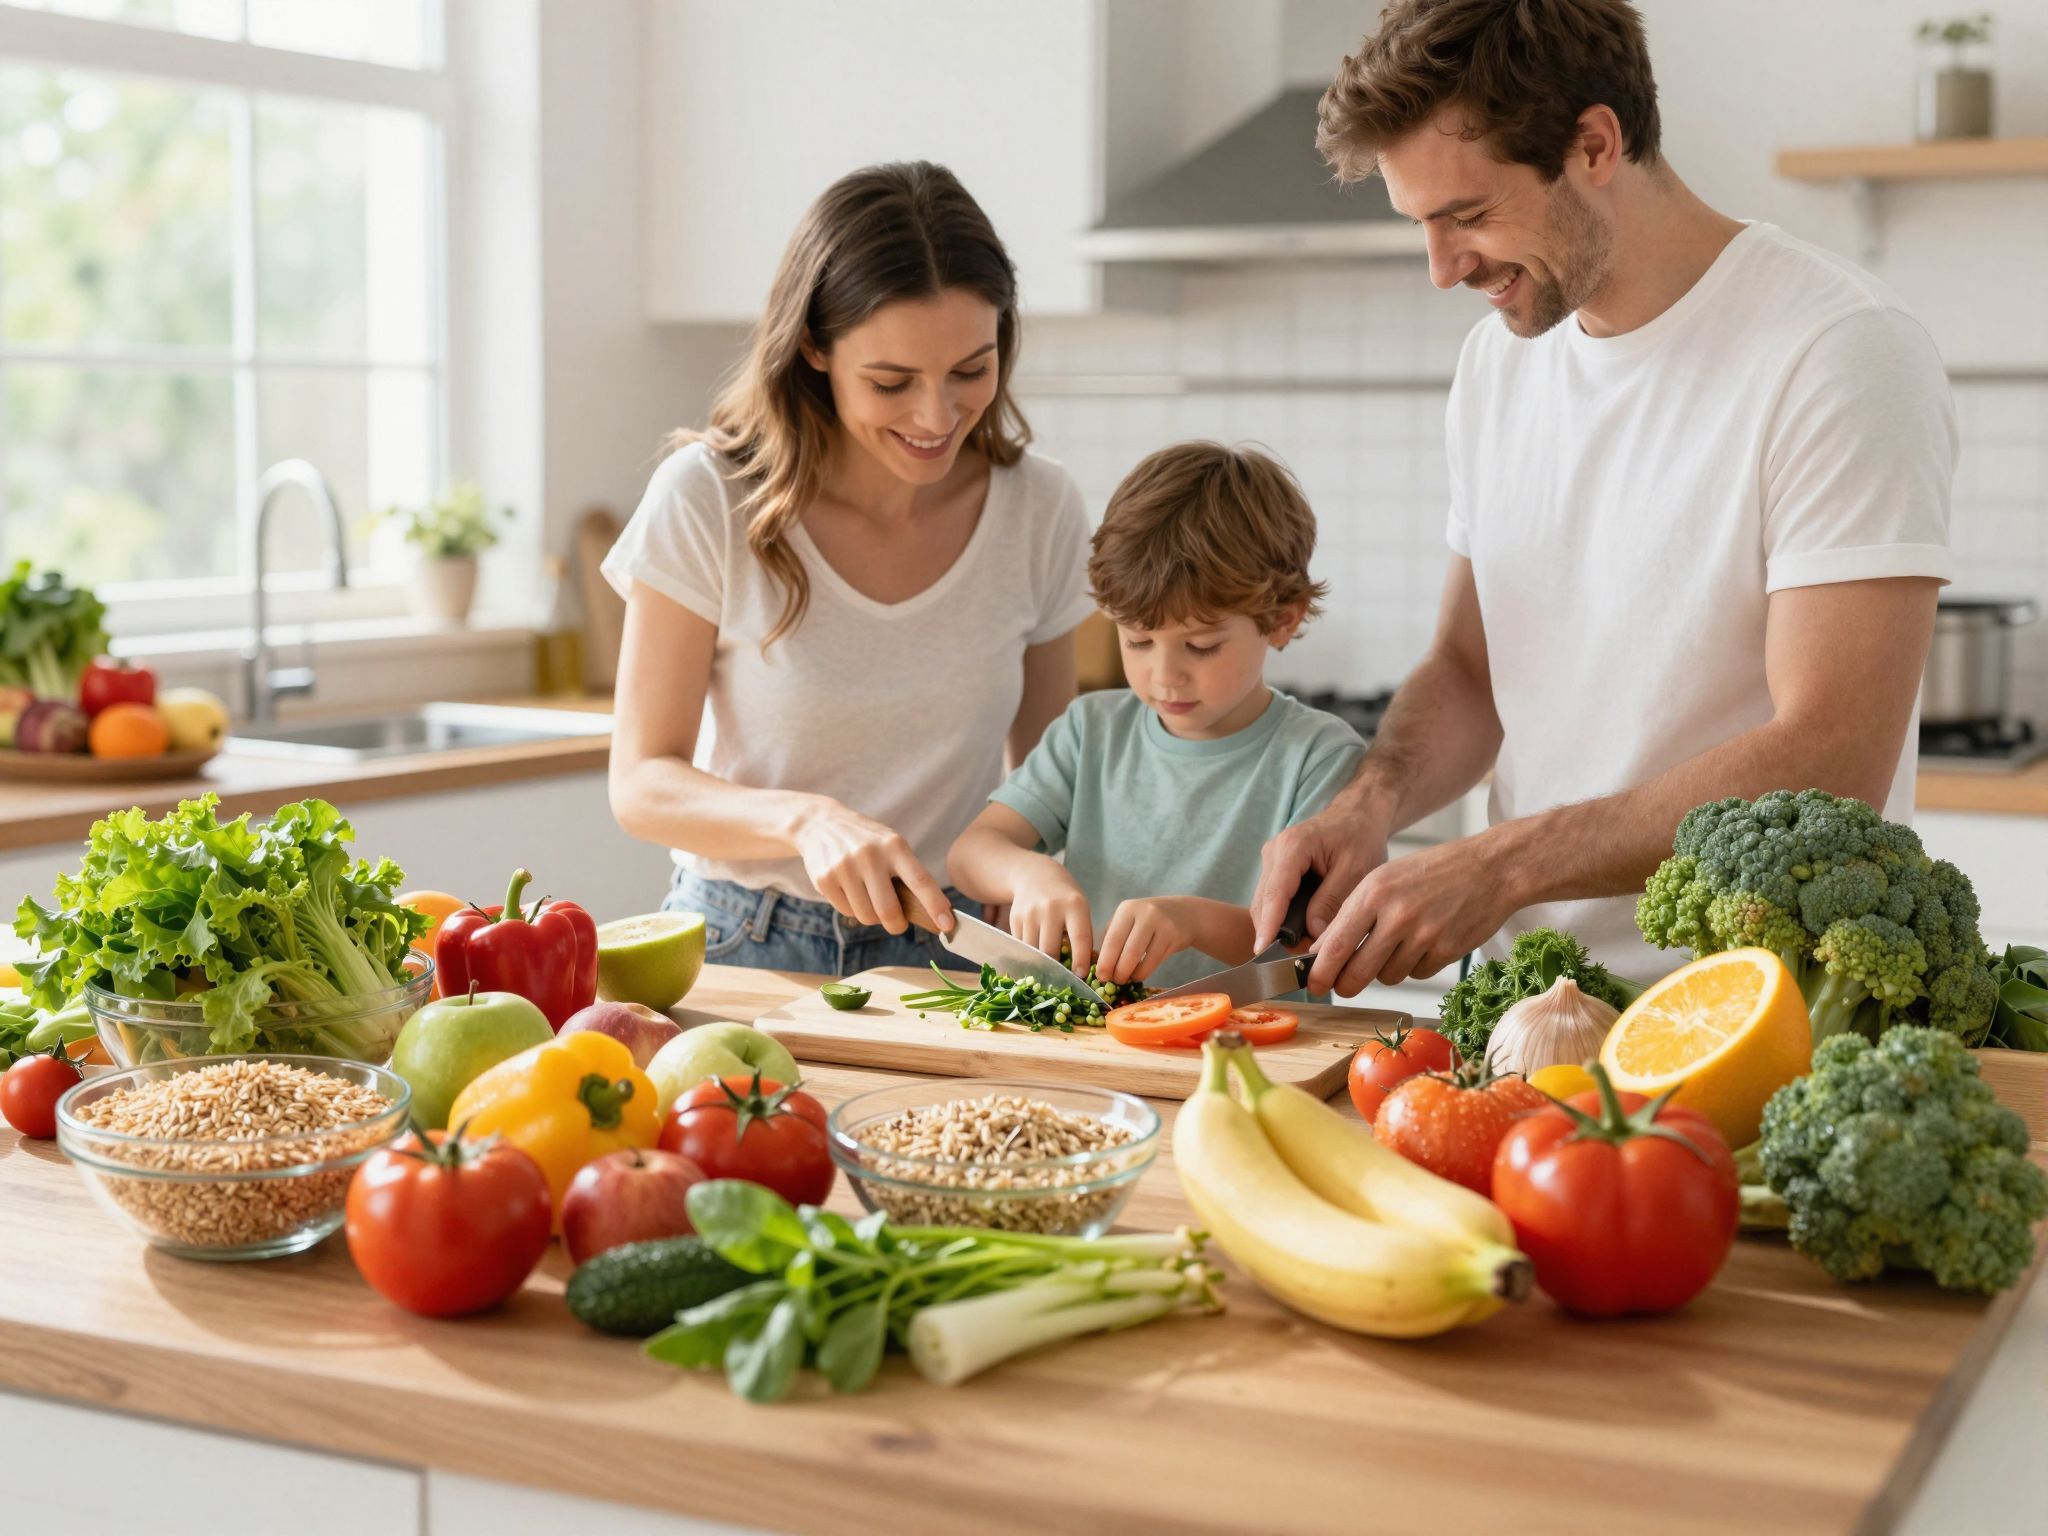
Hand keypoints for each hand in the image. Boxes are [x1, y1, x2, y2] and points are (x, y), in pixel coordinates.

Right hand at [791, 800, 950, 934]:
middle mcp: (870, 856)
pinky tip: (849, 890)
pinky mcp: (825, 879)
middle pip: (889, 911)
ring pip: (867, 916)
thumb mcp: (891, 845)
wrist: (820, 823)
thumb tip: (930, 913)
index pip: (920, 881)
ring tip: (869, 896)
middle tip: (898, 924)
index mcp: (894, 846)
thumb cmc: (867, 841)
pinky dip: (852, 909)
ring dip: (872, 916)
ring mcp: (844, 867)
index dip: (935, 905)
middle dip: (897, 925)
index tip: (948, 925)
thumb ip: (908, 874)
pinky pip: (847, 912)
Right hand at [1008, 861, 1093, 976]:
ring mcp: (1030, 913)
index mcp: (1074, 905)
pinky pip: (1022, 945)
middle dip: (1056, 968)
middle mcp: (1051, 908)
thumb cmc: (1065, 899)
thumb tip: (1083, 971)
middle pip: (1050, 950)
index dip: (1080, 960)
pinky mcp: (1016, 918)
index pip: (1079, 938)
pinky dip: (1029, 953)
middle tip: (1061, 980)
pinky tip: (1035, 954)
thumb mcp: (1080, 910)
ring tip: (1048, 971)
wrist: (1036, 876)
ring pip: (1033, 951)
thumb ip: (1083, 936)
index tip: (1080, 976)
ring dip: (1040, 964)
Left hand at [1096, 897, 1200, 984]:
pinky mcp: (1173, 936)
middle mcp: (1144, 913)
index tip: (1100, 976)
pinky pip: (1154, 961)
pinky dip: (1144, 972)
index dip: (1105, 961)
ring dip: (1131, 974)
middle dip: (1117, 971)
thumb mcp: (1130, 919)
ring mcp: (1161, 924)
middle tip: (1113, 981)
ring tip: (1125, 979)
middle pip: (1127, 951)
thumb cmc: (1148, 921)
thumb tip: (1097, 962)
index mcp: (1126, 909)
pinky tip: (1139, 974)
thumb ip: (1113, 935)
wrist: (1184, 913)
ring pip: (1141, 958)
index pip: (1112, 939)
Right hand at [1250, 802, 1389, 953]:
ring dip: (1277, 927)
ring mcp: (1272, 859)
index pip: (1274, 893)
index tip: (1263, 952)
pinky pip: (1271, 899)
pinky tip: (1298, 934)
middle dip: (1274, 933)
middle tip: (1295, 962)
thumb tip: (1314, 936)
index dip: (1269, 925)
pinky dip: (1281, 918)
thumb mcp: (1355, 870)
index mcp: (1293, 847)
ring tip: (1301, 950)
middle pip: (1263, 902)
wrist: (1358, 815)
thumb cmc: (1360, 837)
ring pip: (1264, 903)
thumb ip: (1332, 902)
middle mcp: (1274, 851)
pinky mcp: (1276, 868)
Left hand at [1306, 834, 1517, 995]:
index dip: (1319, 971)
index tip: (1311, 983)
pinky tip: (1425, 942)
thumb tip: (1322, 953)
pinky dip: (1415, 966)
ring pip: (1387, 976)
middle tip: (1341, 987)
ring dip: (1385, 970)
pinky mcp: (1447, 951)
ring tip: (1398, 944)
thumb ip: (1353, 913)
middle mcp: (1396, 914)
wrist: (1490, 868)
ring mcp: (1424, 935)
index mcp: (1374, 892)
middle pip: (1357, 971)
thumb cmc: (1432, 872)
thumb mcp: (1385, 879)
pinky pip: (1416, 974)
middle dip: (1344, 985)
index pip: (1335, 944)